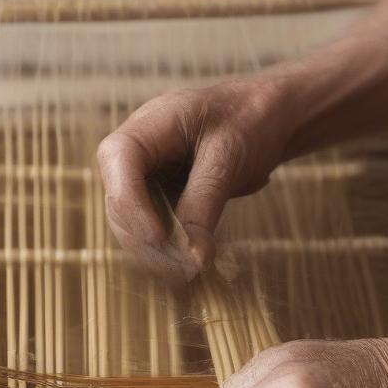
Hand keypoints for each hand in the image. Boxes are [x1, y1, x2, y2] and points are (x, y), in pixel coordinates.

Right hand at [96, 78, 291, 281]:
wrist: (269, 117)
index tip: (158, 238)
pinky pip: (154, 228)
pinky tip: (193, 263)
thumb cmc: (251, 122)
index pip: (118, 159)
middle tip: (185, 269)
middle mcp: (138, 151)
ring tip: (192, 271)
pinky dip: (169, 249)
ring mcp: (146, 175)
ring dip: (155, 251)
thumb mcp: (229, 159)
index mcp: (150, 124)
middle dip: (145, 238)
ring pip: (131, 221)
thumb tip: (193, 258)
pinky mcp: (161, 197)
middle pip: (118, 199)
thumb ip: (205, 204)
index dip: (130, 202)